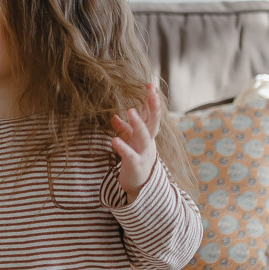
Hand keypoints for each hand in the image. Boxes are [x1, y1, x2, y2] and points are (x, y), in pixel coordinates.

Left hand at [111, 84, 160, 200]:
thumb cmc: (136, 159)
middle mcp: (149, 141)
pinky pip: (129, 155)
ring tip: (130, 110)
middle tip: (151, 92)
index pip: (152, 114)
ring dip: (138, 123)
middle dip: (153, 107)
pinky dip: (122, 147)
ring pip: (144, 136)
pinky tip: (114, 139)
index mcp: (148, 134)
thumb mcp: (131, 142)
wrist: (140, 185)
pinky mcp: (135, 165)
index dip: (151, 100)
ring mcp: (144, 153)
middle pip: (154, 122)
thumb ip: (125, 129)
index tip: (151, 84)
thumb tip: (114, 117)